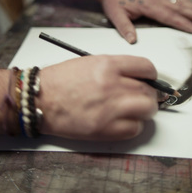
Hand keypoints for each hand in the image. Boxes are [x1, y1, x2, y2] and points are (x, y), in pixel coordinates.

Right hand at [37, 55, 158, 140]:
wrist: (39, 100)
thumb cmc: (61, 81)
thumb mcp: (90, 63)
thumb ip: (117, 69)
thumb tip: (139, 79)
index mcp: (108, 65)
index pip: (146, 68)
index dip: (152, 76)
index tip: (151, 81)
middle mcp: (112, 85)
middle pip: (149, 91)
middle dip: (149, 95)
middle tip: (142, 98)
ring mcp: (110, 109)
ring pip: (147, 110)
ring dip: (144, 111)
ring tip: (133, 110)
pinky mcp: (105, 129)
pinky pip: (135, 129)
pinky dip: (133, 126)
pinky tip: (123, 122)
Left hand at [101, 0, 191, 42]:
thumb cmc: (115, 3)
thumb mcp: (116, 16)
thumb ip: (124, 28)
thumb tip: (132, 41)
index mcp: (149, 5)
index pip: (170, 16)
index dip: (184, 24)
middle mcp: (157, 0)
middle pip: (181, 8)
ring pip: (181, 3)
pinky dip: (188, 4)